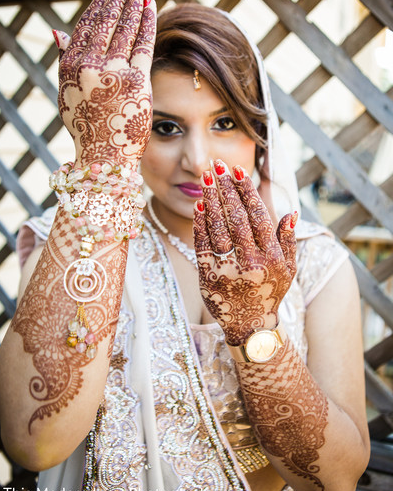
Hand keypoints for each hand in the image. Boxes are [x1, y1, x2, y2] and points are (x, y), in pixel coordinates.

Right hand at [53, 0, 155, 167]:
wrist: (104, 157)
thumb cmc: (88, 125)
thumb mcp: (68, 93)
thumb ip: (65, 60)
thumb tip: (57, 30)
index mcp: (71, 66)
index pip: (87, 24)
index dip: (101, 0)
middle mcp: (90, 66)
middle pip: (107, 19)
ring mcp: (113, 72)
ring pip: (125, 27)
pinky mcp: (137, 81)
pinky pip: (142, 44)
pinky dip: (147, 22)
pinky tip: (151, 4)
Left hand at [193, 159, 296, 345]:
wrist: (250, 326)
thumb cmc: (271, 292)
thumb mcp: (289, 269)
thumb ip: (288, 240)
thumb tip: (290, 211)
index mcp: (271, 257)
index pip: (258, 216)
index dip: (246, 191)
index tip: (238, 171)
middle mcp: (250, 262)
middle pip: (236, 216)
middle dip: (225, 187)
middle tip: (217, 165)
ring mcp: (227, 269)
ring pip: (218, 227)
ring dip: (211, 199)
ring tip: (207, 178)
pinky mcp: (208, 276)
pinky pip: (202, 244)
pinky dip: (200, 222)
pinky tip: (199, 204)